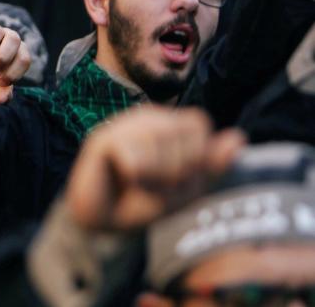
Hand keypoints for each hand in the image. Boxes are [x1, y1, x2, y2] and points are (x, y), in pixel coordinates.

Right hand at [66, 106, 244, 231]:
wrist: (106, 223)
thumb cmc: (144, 202)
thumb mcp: (187, 187)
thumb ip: (211, 164)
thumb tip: (239, 137)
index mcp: (167, 123)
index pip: (198, 123)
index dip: (197, 155)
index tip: (179, 177)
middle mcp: (145, 118)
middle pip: (182, 134)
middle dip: (176, 170)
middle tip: (156, 184)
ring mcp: (122, 126)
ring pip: (160, 146)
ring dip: (155, 178)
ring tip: (138, 184)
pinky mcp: (103, 140)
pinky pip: (135, 160)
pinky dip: (134, 179)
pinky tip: (121, 181)